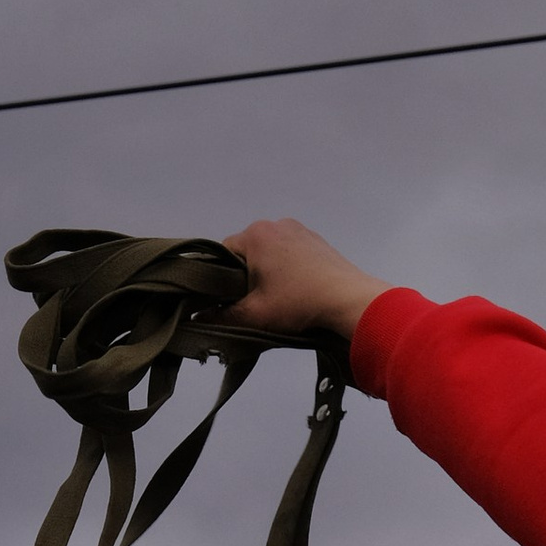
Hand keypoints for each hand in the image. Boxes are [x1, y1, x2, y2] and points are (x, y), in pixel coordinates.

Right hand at [223, 218, 387, 341]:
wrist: (349, 301)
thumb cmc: (299, 302)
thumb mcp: (254, 315)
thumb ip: (220, 317)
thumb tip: (196, 321)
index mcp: (255, 234)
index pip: (222, 253)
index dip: (220, 279)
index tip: (229, 300)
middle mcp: (275, 224)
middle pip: (245, 252)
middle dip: (245, 277)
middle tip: (255, 304)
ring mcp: (299, 230)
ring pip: (268, 253)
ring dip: (266, 274)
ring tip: (278, 299)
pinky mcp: (316, 241)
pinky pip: (289, 253)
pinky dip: (286, 270)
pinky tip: (295, 290)